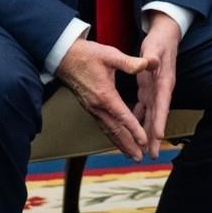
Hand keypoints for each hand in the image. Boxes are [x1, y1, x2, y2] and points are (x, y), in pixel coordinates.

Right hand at [56, 39, 149, 160]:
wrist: (63, 57)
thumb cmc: (87, 54)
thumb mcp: (110, 55)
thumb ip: (130, 62)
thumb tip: (148, 64)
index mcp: (104, 95)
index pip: (122, 116)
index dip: (134, 129)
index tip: (144, 141)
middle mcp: (97, 106)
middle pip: (114, 130)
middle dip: (128, 144)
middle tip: (139, 158)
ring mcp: (92, 108)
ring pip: (107, 130)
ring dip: (120, 143)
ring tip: (131, 154)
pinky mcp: (89, 107)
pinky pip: (102, 125)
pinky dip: (112, 135)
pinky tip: (117, 139)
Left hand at [132, 11, 181, 159]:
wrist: (165, 36)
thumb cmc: (159, 42)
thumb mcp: (155, 47)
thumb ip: (152, 56)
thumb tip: (152, 61)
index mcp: (164, 81)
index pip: (162, 104)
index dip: (160, 120)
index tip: (158, 136)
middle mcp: (162, 90)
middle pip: (158, 116)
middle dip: (155, 135)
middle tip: (152, 154)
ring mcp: (156, 91)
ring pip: (151, 115)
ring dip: (147, 132)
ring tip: (144, 150)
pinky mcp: (149, 89)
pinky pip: (144, 108)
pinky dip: (139, 119)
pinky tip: (133, 129)